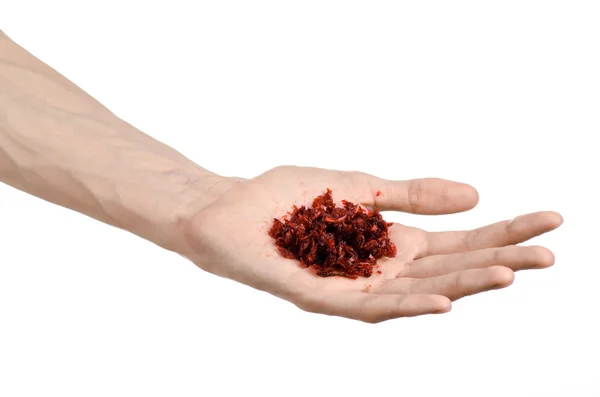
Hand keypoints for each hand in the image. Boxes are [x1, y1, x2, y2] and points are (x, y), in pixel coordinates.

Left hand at [181, 166, 561, 322]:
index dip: (502, 232)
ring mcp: (352, 288)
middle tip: (548, 252)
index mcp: (391, 245)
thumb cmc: (286, 198)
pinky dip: (408, 303)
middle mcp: (379, 272)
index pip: (457, 242)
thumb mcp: (361, 188)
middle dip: (498, 260)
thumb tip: (476, 195)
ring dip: (465, 284)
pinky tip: (443, 299)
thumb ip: (413, 196)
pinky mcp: (321, 297)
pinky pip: (370, 308)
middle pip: (448, 269)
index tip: (548, 220)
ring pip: (418, 292)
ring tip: (509, 273)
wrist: (227, 209)